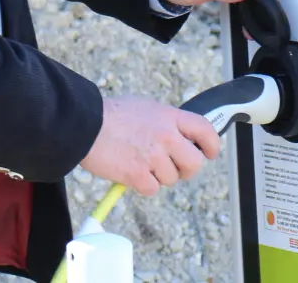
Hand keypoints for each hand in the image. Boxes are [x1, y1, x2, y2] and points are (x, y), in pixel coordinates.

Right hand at [79, 95, 221, 196]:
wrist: (85, 125)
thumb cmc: (111, 115)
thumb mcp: (146, 107)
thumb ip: (166, 121)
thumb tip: (178, 135)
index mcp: (170, 117)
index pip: (205, 130)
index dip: (212, 145)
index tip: (210, 153)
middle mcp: (167, 137)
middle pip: (194, 163)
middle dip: (186, 170)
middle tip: (174, 168)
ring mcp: (153, 157)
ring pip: (171, 179)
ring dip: (158, 176)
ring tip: (140, 163)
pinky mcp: (139, 175)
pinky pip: (153, 189)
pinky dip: (143, 185)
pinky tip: (131, 173)